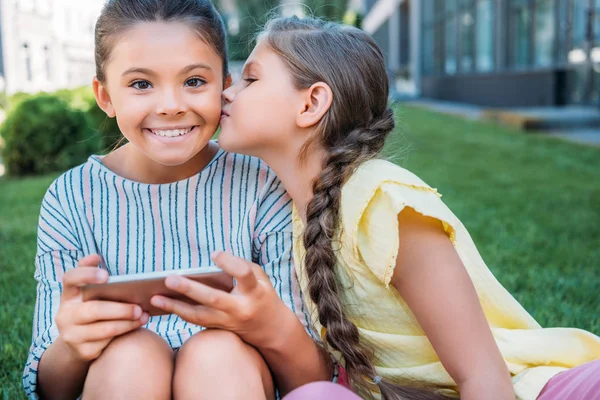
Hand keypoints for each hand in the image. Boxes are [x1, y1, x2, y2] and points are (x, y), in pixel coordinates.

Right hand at [55, 254, 149, 361]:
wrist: (78, 343)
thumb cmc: (91, 308)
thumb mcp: (89, 294)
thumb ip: (92, 276)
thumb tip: (96, 256)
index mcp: (68, 295)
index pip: (70, 279)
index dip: (86, 275)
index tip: (107, 274)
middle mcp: (65, 315)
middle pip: (94, 310)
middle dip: (120, 309)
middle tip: (139, 307)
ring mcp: (71, 335)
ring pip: (104, 329)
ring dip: (127, 322)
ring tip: (143, 315)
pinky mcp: (82, 352)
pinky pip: (108, 342)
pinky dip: (125, 332)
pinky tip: (137, 325)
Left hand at [150, 251, 290, 348]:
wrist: (270, 329)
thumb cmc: (263, 295)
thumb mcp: (261, 277)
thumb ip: (241, 266)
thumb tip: (214, 259)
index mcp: (255, 291)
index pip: (243, 275)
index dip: (229, 263)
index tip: (214, 255)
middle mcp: (240, 308)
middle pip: (213, 299)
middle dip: (190, 289)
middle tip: (169, 279)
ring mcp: (228, 322)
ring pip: (199, 316)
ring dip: (175, 307)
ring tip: (155, 298)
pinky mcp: (219, 329)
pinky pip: (196, 321)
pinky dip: (179, 312)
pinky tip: (163, 304)